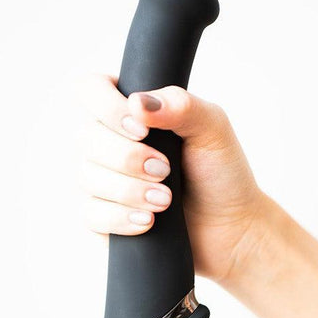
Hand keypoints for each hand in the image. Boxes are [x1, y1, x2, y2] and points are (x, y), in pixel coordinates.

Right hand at [80, 74, 264, 281]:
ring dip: (129, 190)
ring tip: (166, 200)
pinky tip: (147, 221)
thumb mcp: (212, 129)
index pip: (90, 90)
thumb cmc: (222, 174)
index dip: (107, 108)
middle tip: (165, 170)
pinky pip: (91, 215)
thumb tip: (138, 102)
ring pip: (87, 178)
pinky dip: (120, 218)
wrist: (232, 227)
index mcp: (131, 111)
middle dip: (128, 158)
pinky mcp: (104, 218)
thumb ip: (180, 105)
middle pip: (86, 137)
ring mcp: (104, 181)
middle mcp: (110, 142)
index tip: (143, 130)